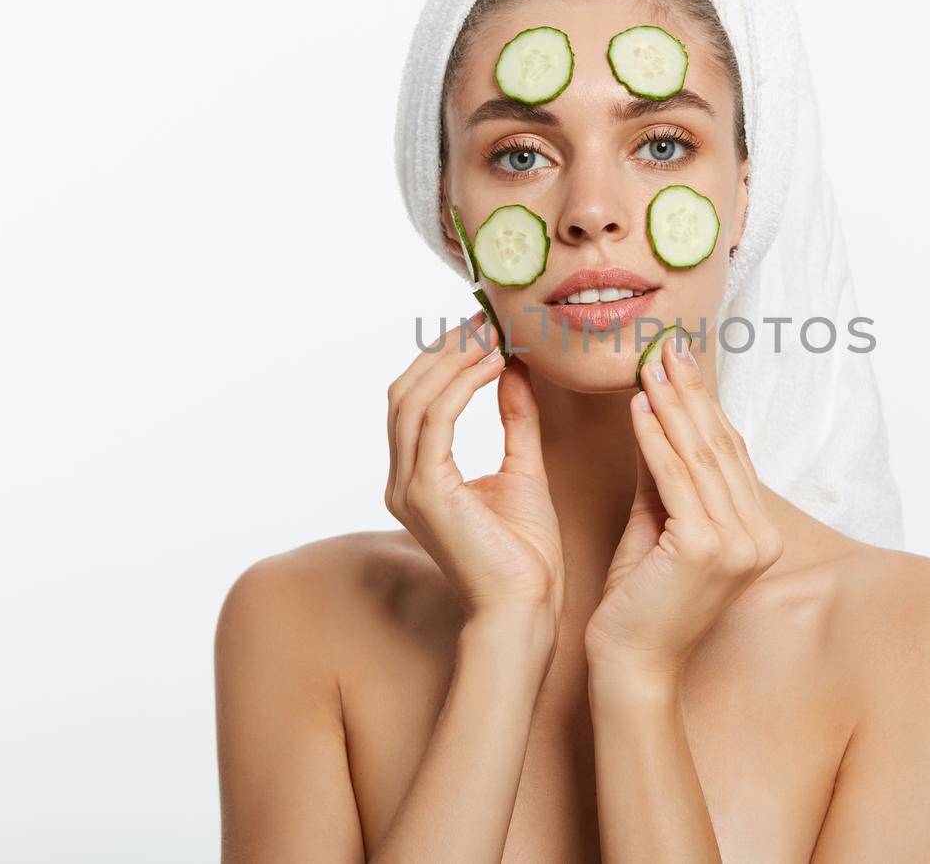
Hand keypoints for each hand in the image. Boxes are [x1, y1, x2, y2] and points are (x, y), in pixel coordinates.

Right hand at [386, 313, 563, 629]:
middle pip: (406, 391)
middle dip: (445, 350)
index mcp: (418, 477)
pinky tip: (494, 365)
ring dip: (454, 360)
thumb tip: (514, 369)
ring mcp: (408, 487)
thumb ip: (516, 420)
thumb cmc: (526, 555)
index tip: (486, 328)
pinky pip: (434, 421)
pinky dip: (461, 386)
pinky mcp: (425, 493)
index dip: (446, 359)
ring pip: (415, 399)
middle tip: (487, 320)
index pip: (417, 400)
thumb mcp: (523, 470)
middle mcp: (402, 480)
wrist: (527, 609)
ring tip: (494, 335)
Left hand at [584, 332, 783, 683]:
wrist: (630, 663)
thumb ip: (661, 472)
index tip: (678, 360)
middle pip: (718, 448)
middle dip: (690, 391)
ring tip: (650, 363)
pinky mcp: (707, 549)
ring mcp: (738, 544)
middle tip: (666, 345)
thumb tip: (652, 411)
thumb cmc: (639, 599)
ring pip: (700, 457)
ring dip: (672, 404)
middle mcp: (758, 537)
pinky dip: (655, 438)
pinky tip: (638, 406)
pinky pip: (676, 480)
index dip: (703, 403)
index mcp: (757, 532)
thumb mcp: (656, 522)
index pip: (728, 453)